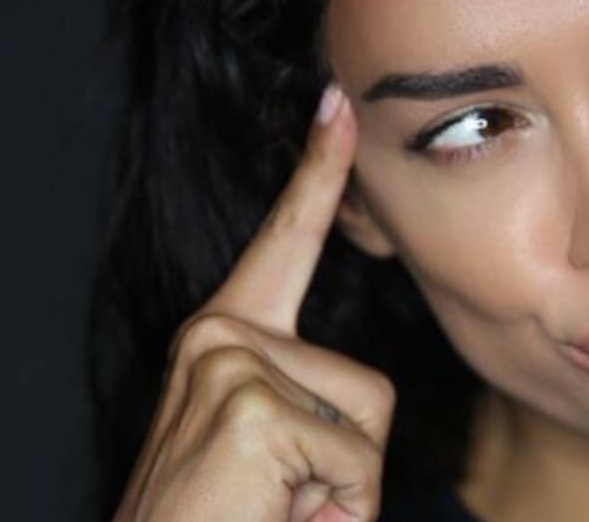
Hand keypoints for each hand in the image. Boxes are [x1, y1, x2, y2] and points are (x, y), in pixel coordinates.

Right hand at [113, 86, 394, 521]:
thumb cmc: (220, 514)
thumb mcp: (260, 439)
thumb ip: (299, 396)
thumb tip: (358, 420)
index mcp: (226, 338)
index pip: (285, 241)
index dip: (319, 173)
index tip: (339, 107)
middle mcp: (221, 337)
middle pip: (367, 389)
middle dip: (347, 464)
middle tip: (277, 500)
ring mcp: (231, 363)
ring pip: (367, 430)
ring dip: (338, 492)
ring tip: (272, 508)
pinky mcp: (250, 403)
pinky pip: (355, 464)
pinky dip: (335, 513)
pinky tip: (274, 515)